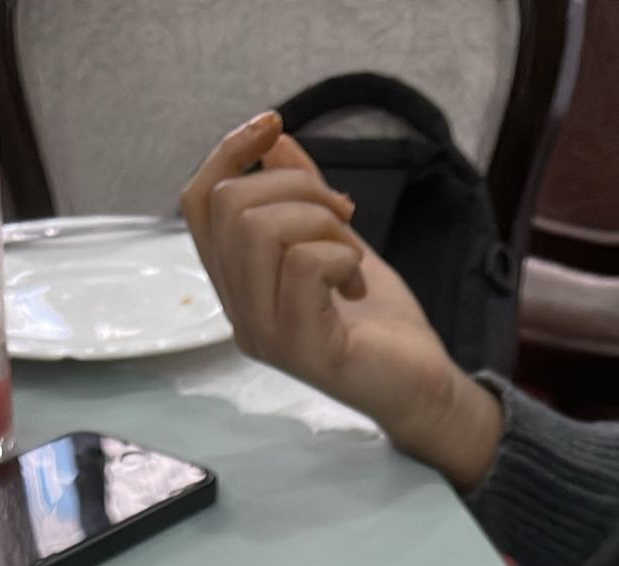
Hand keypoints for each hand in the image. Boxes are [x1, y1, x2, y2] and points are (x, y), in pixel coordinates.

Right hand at [182, 112, 501, 489]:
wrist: (420, 386)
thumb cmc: (378, 321)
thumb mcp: (335, 239)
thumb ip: (300, 195)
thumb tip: (273, 140)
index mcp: (238, 285)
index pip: (198, 203)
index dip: (229, 152)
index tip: (275, 126)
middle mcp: (238, 312)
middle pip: (228, 206)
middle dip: (296, 187)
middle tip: (342, 216)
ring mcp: (264, 333)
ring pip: (260, 229)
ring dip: (321, 221)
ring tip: (350, 254)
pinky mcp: (299, 348)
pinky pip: (303, 265)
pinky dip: (341, 256)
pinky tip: (357, 281)